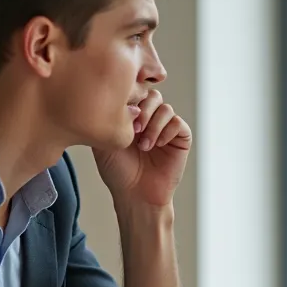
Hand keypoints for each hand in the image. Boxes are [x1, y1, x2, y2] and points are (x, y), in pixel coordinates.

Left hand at [94, 89, 191, 206]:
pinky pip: (178, 123)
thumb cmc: (118, 172)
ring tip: (144, 146)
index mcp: (132, 116)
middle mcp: (150, 119)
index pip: (136, 93)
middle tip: (135, 130)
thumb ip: (109, 118)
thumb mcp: (105, 141)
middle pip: (153, 95)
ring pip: (166, 108)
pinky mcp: (180, 139)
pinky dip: (167, 131)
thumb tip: (123, 100)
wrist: (135, 194)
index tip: (123, 118)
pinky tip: (158, 145)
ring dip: (154, 125)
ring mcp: (166, 128)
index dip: (131, 100)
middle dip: (144, 110)